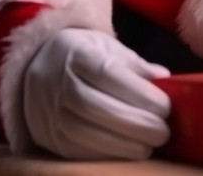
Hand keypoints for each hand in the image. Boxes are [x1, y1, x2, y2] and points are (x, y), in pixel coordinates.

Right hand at [22, 27, 171, 159]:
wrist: (38, 68)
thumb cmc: (83, 55)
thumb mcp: (107, 47)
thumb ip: (135, 64)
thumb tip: (163, 79)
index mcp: (75, 54)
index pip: (107, 74)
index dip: (138, 93)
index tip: (165, 107)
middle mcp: (56, 83)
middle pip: (96, 106)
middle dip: (135, 123)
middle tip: (163, 132)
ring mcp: (48, 112)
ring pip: (84, 132)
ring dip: (122, 143)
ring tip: (150, 145)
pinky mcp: (48, 137)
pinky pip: (75, 150)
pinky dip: (105, 154)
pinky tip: (128, 152)